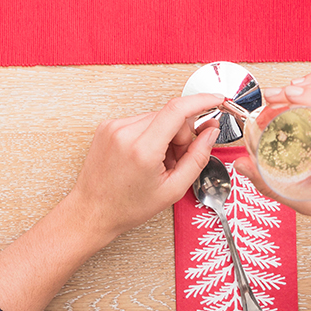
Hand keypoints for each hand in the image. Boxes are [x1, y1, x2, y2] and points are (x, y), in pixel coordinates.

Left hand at [59, 92, 222, 243]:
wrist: (92, 211)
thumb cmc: (128, 206)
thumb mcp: (172, 190)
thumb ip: (197, 157)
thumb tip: (211, 132)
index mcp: (142, 149)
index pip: (178, 109)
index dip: (203, 101)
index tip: (217, 99)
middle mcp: (125, 132)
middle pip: (170, 115)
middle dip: (182, 134)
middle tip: (175, 160)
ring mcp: (113, 126)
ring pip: (156, 117)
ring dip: (165, 135)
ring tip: (156, 162)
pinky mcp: (107, 125)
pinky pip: (141, 121)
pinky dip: (149, 134)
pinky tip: (143, 157)